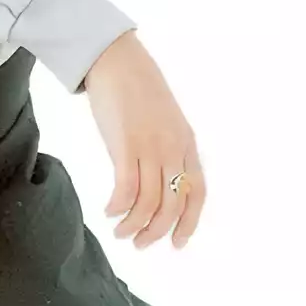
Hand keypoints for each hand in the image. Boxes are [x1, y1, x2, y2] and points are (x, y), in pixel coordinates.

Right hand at [83, 31, 206, 251]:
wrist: (118, 61)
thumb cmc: (136, 89)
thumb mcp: (163, 121)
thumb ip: (165, 147)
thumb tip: (156, 175)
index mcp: (187, 145)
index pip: (197, 193)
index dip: (189, 222)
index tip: (177, 244)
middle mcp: (173, 150)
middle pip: (172, 204)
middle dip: (157, 231)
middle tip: (140, 244)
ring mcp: (151, 148)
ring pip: (150, 201)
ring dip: (135, 224)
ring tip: (121, 233)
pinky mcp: (125, 145)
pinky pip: (126, 187)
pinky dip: (119, 206)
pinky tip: (108, 211)